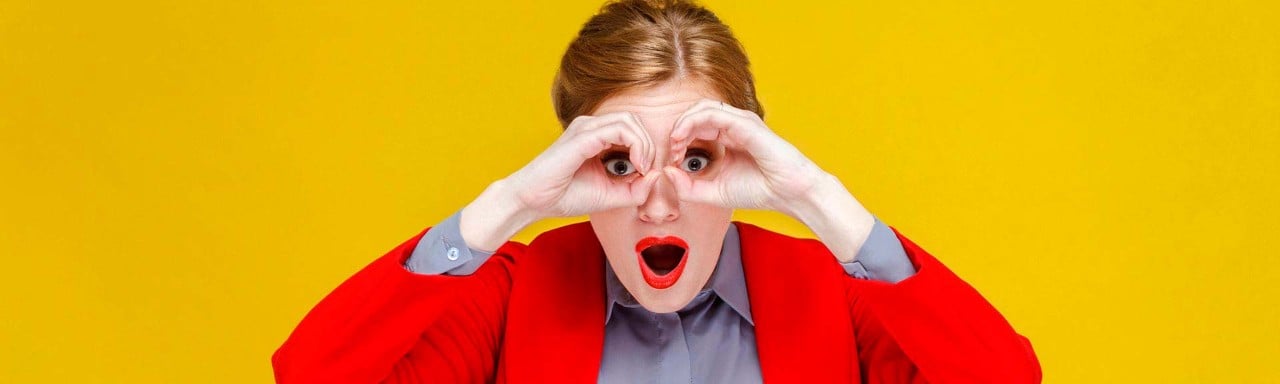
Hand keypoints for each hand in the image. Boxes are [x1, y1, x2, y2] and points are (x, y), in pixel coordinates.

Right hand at [507, 112, 664, 218]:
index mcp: (596, 136)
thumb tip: (657, 175)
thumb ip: (636, 189)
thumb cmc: (565, 196)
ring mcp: (585, 128)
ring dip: (644, 144)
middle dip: (649, 144)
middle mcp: (591, 127)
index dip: (647, 149)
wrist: (533, 202)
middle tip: (646, 170)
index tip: (646, 175)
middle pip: (634, 120)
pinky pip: (619, 129)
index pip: (632, 129)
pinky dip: (636, 145)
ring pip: (629, 120)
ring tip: (642, 167)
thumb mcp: (611, 196)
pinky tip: (636, 164)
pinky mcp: (583, 136)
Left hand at [662, 99, 875, 261]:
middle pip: (695, 113)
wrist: (789, 194)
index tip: (670, 161)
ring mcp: (740, 123)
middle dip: (677, 129)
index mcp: (726, 138)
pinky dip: (693, 123)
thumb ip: (688, 186)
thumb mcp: (713, 192)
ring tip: (674, 143)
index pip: (695, 126)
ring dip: (682, 123)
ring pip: (702, 109)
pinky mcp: (746, 124)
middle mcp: (732, 126)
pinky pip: (714, 114)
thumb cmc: (758, 191)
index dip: (677, 139)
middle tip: (669, 150)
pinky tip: (683, 139)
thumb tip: (666, 172)